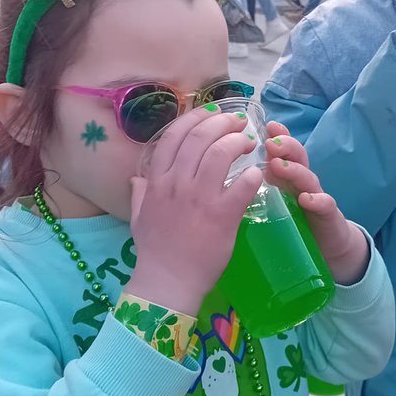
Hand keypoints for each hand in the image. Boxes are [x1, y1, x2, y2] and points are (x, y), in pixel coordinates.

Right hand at [126, 107, 262, 316]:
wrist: (169, 282)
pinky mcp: (222, 216)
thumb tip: (138, 178)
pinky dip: (252, 175)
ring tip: (249, 142)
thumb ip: (141, 194)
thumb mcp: (140, 218)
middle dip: (222, 123)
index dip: (195, 118)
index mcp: (157, 182)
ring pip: (220, 154)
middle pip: (200, 138)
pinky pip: (241, 185)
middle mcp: (176, 185)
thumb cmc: (155, 251)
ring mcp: (199, 199)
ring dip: (238, 142)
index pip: (174, 136)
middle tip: (238, 123)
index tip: (212, 113)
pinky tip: (258, 174)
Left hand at [265, 122, 368, 285]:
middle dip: (285, 146)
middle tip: (269, 143)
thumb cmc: (295, 216)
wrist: (327, 241)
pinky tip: (306, 200)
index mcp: (287, 174)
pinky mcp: (328, 216)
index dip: (277, 135)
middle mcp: (302, 180)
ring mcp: (317, 196)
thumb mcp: (275, 195)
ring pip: (309, 177)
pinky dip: (317, 201)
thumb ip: (258, 180)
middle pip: (297, 156)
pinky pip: (325, 206)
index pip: (283, 149)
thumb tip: (227, 167)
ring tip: (280, 166)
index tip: (267, 126)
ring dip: (295, 169)